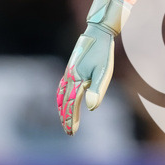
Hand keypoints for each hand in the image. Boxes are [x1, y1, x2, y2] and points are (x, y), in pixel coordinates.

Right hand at [57, 0, 128, 133]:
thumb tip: (91, 108)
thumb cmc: (103, 53)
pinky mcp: (71, 68)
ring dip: (62, 108)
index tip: (72, 132)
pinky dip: (61, 97)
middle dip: (66, 117)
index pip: (71, 105)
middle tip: (69, 132)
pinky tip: (65, 99)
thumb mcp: (104, 72)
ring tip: (65, 119)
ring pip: (61, 94)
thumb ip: (97, 90)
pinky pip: (62, 86)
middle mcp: (69, 77)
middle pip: (64, 101)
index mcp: (76, 80)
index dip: (71, 119)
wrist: (98, 33)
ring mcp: (69, 72)